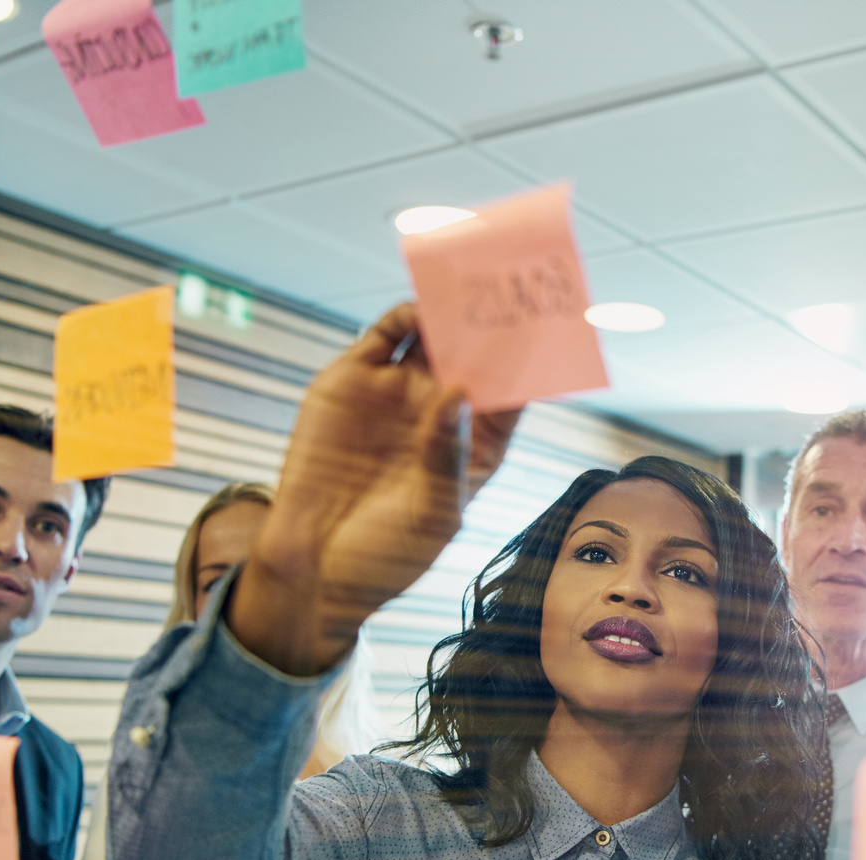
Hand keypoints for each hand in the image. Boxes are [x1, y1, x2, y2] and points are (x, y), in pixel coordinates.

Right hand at [231, 302, 519, 674]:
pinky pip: (384, 335)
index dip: (532, 363)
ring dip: (452, 311)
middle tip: (513, 292)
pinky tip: (422, 308)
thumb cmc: (387, 553)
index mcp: (478, 446)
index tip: (551, 333)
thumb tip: (458, 393)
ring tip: (470, 289)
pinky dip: (406, 314)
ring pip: (434, 337)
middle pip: (477, 356)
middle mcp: (442, 413)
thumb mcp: (433, 514)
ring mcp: (398, 394)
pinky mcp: (354, 382)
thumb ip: (447, 455)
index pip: (513, 394)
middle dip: (494, 325)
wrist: (314, 565)